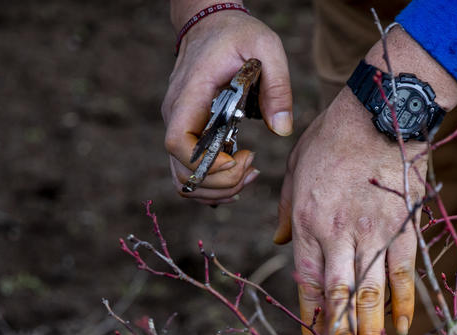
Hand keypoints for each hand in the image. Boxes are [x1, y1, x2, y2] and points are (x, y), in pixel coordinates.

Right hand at [162, 8, 292, 203]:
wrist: (212, 25)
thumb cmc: (239, 35)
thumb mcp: (267, 48)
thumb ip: (278, 87)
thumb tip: (282, 130)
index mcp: (190, 95)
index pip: (178, 143)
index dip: (207, 163)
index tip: (239, 157)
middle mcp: (175, 114)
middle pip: (182, 171)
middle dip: (221, 183)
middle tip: (253, 169)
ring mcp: (177, 125)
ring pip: (183, 178)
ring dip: (217, 188)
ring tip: (249, 175)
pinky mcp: (186, 133)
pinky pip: (189, 172)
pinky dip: (212, 184)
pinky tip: (238, 176)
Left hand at [275, 87, 421, 334]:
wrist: (380, 112)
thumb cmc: (332, 139)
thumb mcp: (295, 172)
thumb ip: (286, 213)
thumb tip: (280, 243)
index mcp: (307, 223)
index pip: (307, 285)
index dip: (311, 322)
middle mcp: (338, 234)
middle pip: (339, 297)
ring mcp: (374, 232)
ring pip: (371, 292)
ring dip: (372, 330)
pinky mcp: (405, 226)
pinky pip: (404, 273)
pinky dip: (404, 302)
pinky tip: (404, 328)